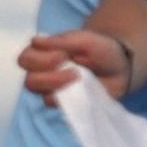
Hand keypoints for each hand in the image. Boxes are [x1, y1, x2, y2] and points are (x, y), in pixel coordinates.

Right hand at [18, 25, 137, 98]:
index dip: (40, 59)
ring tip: (79, 78)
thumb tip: (35, 40)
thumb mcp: (85, 40)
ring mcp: (53, 90)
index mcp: (43, 54)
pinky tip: (82, 90)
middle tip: (74, 71)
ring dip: (59, 87)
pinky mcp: (65, 102)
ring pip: (41, 95)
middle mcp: (43, 73)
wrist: (121, 67)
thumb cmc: (99, 50)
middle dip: (50, 77)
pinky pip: (57, 105)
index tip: (63, 55)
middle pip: (30, 81)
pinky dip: (68, 98)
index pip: (25, 59)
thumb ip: (62, 41)